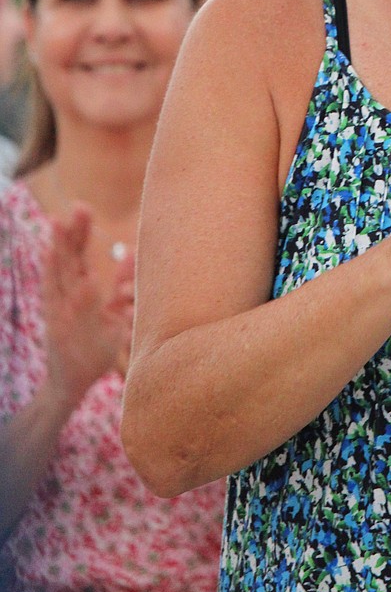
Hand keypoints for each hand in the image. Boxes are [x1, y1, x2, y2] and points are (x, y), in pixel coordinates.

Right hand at [40, 204, 135, 410]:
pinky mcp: (59, 329)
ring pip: (59, 276)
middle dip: (71, 232)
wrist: (71, 385)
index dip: (80, 231)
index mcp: (77, 291)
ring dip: (59, 250)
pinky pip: (63, 307)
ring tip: (58, 225)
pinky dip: (63, 289)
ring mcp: (60, 312)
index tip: (82, 207)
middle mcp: (65, 297)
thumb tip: (131, 260)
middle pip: (67, 258)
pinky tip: (74, 276)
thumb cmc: (93, 348)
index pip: (77, 254)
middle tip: (77, 206)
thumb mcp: (112, 316)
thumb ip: (121, 288)